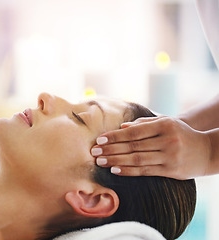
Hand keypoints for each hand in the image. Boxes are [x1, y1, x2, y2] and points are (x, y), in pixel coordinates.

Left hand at [91, 116, 211, 179]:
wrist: (208, 150)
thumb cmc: (181, 133)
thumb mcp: (166, 123)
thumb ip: (144, 124)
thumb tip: (122, 127)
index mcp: (165, 125)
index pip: (134, 132)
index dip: (115, 136)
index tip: (100, 140)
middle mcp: (167, 141)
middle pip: (133, 147)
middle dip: (111, 149)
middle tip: (94, 152)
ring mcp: (170, 157)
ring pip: (137, 160)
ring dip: (116, 161)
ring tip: (101, 161)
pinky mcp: (171, 171)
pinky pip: (146, 171)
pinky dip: (129, 171)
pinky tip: (116, 170)